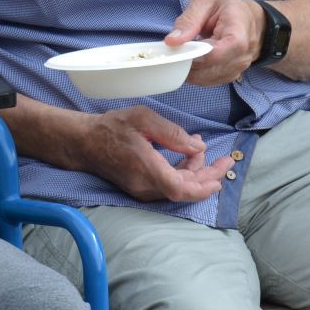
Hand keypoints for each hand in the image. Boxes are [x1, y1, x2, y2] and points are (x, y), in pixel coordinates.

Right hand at [75, 106, 234, 202]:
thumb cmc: (112, 127)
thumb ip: (173, 134)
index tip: (219, 179)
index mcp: (146, 168)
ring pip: (178, 187)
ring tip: (202, 148)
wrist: (84, 142)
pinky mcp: (141, 188)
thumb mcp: (144, 119)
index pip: (180, 189)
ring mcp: (142, 190)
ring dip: (195, 172)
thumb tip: (198, 147)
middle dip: (208, 176)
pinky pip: (168, 185)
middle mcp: (145, 186)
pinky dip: (182, 172)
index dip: (203, 187)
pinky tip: (188, 155)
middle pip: (184, 189)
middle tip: (225, 159)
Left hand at [164, 0, 266, 85]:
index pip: (216, 53)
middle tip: (174, 53)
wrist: (248, 19)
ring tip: (183, 55)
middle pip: (210, 69)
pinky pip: (210, 81)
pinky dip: (196, 74)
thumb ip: (188, 20)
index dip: (194, 56)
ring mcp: (239, 68)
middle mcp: (242, 55)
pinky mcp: (231, 75)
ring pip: (208, 78)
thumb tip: (172, 41)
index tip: (178, 50)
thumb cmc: (226, 9)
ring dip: (190, 70)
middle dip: (188, 63)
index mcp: (238, 33)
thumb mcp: (205, 3)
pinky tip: (191, 62)